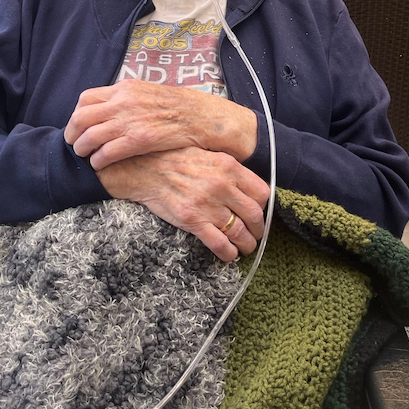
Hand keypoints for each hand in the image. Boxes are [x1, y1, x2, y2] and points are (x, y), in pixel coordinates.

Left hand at [65, 79, 257, 168]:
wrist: (202, 116)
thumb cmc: (178, 107)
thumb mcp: (149, 93)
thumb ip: (128, 98)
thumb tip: (109, 108)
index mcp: (125, 88)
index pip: (86, 99)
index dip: (76, 115)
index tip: (76, 126)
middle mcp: (124, 101)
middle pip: (82, 117)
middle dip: (73, 133)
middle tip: (73, 144)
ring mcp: (130, 120)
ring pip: (90, 136)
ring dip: (82, 148)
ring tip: (85, 156)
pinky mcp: (139, 139)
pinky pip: (107, 152)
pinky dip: (98, 160)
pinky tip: (100, 164)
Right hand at [97, 147, 269, 261]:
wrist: (144, 168)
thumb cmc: (175, 159)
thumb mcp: (207, 153)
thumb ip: (229, 168)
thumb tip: (247, 185)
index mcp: (229, 166)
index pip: (262, 193)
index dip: (264, 207)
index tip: (259, 213)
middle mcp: (222, 185)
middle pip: (255, 215)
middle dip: (258, 230)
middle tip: (255, 235)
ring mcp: (208, 204)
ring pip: (240, 233)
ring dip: (247, 245)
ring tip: (245, 248)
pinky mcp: (193, 221)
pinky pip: (220, 244)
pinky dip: (229, 253)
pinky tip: (229, 255)